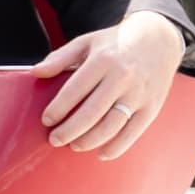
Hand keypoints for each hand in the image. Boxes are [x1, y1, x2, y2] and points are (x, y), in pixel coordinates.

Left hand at [32, 10, 183, 156]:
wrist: (159, 40)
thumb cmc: (115, 44)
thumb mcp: (87, 42)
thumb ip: (61, 58)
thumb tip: (35, 72)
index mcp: (103, 60)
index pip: (75, 90)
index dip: (58, 109)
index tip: (46, 120)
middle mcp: (122, 77)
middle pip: (91, 113)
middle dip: (69, 131)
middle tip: (55, 139)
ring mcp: (138, 94)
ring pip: (111, 126)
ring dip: (89, 141)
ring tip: (74, 145)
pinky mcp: (151, 107)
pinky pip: (132, 133)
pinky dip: (116, 148)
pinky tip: (101, 153)